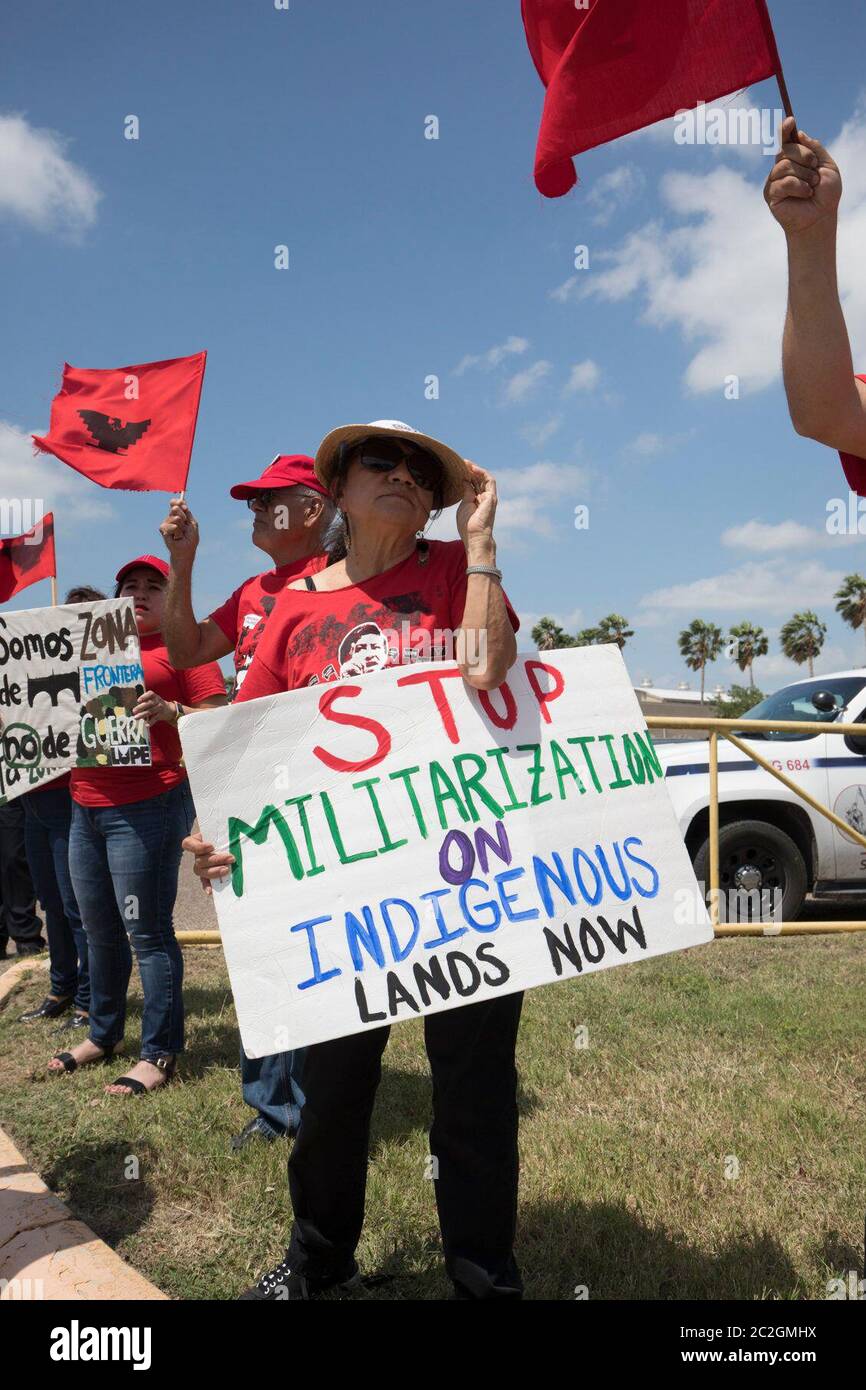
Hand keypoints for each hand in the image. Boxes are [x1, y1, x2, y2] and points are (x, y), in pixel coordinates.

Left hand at [132, 690, 173, 725]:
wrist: (169, 710)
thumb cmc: (156, 704)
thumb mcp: (153, 700)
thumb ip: (145, 703)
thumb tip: (135, 709)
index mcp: (155, 696)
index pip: (150, 694)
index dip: (144, 697)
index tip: (138, 700)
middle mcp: (158, 701)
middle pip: (149, 703)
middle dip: (141, 707)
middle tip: (134, 711)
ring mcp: (160, 708)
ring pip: (151, 711)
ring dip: (143, 714)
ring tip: (136, 717)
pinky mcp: (161, 715)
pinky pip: (155, 718)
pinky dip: (150, 722)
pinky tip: (146, 725)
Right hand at [160, 497, 198, 569]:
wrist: (186, 550)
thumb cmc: (191, 538)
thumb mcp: (192, 523)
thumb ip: (187, 512)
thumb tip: (180, 501)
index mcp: (180, 514)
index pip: (176, 503)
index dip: (179, 502)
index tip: (184, 505)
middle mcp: (172, 517)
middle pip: (175, 508)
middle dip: (183, 516)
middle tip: (185, 525)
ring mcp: (167, 522)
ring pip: (174, 518)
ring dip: (181, 527)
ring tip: (181, 534)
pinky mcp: (163, 529)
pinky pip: (170, 526)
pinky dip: (176, 531)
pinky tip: (176, 536)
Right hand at [182, 830, 233, 895]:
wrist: (230, 840)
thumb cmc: (225, 832)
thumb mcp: (222, 829)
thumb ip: (224, 830)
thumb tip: (238, 825)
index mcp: (196, 841)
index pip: (188, 844)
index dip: (198, 847)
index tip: (212, 846)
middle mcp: (196, 854)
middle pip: (199, 860)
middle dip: (215, 860)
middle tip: (231, 858)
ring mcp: (200, 866)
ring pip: (200, 871)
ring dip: (214, 871)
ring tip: (227, 869)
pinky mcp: (206, 875)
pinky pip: (204, 882)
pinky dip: (207, 886)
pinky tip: (210, 891)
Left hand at [456, 461, 496, 561]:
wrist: (474, 535)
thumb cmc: (467, 524)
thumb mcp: (464, 504)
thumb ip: (466, 492)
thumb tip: (464, 481)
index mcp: (476, 500)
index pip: (472, 484)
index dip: (466, 475)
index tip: (458, 469)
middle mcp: (484, 497)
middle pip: (478, 480)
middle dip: (470, 470)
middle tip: (461, 462)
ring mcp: (489, 497)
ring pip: (484, 478)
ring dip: (476, 469)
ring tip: (466, 463)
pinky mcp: (491, 497)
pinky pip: (489, 480)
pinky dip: (482, 473)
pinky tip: (473, 468)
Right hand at [764, 117, 840, 233]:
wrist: (821, 217)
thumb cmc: (826, 194)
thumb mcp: (828, 166)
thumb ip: (815, 148)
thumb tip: (799, 134)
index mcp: (795, 159)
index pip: (786, 140)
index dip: (785, 129)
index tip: (790, 120)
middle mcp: (782, 167)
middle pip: (785, 150)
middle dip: (804, 157)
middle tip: (815, 170)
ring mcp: (774, 180)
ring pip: (784, 165)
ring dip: (803, 174)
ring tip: (812, 186)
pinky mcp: (770, 194)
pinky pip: (783, 182)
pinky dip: (798, 186)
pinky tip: (805, 194)